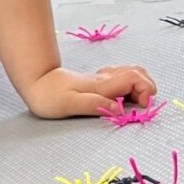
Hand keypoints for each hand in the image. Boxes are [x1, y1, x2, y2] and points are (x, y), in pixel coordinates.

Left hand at [23, 64, 156, 118]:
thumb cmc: (49, 96)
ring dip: (139, 86)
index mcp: (102, 85)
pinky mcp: (97, 82)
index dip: (145, 90)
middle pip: (138, 73)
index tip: (142, 106)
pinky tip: (120, 99)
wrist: (36, 82)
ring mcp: (102, 79)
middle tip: (141, 106)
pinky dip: (129, 87)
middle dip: (147, 88)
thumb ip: (96, 105)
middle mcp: (105, 79)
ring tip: (134, 104)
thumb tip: (119, 109)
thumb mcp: (70, 104)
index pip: (134, 78)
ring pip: (131, 74)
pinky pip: (121, 78)